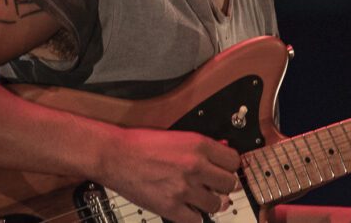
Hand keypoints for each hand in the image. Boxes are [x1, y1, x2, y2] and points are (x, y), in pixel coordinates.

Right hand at [99, 127, 240, 222]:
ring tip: (205, 198)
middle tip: (220, 186)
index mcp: (199, 145)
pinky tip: (190, 210)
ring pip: (217, 204)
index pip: (234, 160)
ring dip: (213, 202)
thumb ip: (202, 145)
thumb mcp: (178, 136)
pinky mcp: (170, 207)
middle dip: (226, 185)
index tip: (227, 170)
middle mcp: (195, 167)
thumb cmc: (142, 143)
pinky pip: (196, 220)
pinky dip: (195, 217)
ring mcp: (183, 189)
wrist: (116, 155)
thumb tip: (222, 147)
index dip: (231, 166)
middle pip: (229, 183)